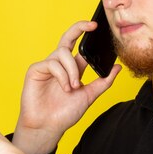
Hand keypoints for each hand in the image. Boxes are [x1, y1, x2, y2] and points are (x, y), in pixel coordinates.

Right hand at [13, 21, 121, 153]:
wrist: (49, 127)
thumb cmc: (65, 113)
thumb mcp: (89, 95)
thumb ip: (103, 82)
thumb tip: (117, 67)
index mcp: (71, 67)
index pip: (79, 45)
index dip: (86, 32)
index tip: (97, 26)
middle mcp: (59, 64)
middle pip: (67, 38)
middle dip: (79, 28)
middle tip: (91, 26)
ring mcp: (46, 66)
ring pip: (62, 53)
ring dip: (72, 70)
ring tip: (74, 87)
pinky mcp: (35, 70)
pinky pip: (51, 64)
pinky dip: (62, 75)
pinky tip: (65, 87)